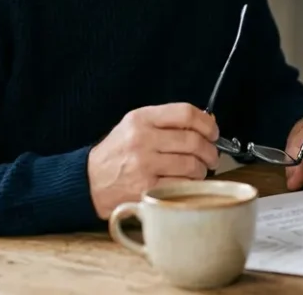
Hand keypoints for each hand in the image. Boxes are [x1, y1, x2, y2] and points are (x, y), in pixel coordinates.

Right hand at [86, 103, 220, 218]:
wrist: (89, 182)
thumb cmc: (118, 153)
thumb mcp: (135, 126)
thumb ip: (167, 122)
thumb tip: (208, 123)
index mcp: (141, 119)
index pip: (185, 113)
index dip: (207, 123)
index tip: (213, 132)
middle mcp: (142, 140)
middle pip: (193, 141)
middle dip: (210, 151)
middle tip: (212, 157)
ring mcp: (144, 166)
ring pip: (192, 165)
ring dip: (202, 170)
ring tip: (199, 171)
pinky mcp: (146, 189)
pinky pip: (183, 185)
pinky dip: (191, 185)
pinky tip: (187, 183)